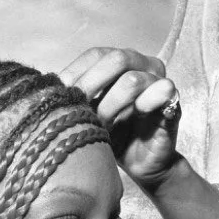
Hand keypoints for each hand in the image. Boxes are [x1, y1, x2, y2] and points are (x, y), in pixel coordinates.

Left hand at [57, 47, 182, 188]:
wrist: (137, 163)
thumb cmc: (108, 134)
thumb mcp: (85, 112)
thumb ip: (72, 95)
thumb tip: (46, 85)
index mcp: (118, 62)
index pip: (95, 55)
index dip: (78, 74)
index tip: (62, 99)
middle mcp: (142, 64)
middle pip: (116, 59)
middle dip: (94, 87)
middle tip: (82, 112)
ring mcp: (159, 81)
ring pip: (133, 80)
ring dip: (111, 106)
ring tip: (101, 125)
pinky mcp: (173, 103)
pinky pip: (163, 92)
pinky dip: (142, 106)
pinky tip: (128, 122)